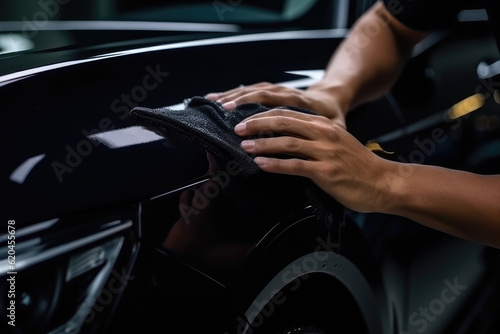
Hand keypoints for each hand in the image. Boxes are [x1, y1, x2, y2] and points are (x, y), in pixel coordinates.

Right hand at [206, 82, 347, 127]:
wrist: (332, 98)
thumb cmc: (333, 116)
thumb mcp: (338, 126)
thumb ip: (333, 134)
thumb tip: (326, 146)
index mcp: (304, 103)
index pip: (280, 106)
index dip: (260, 116)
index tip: (243, 126)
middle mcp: (290, 92)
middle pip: (262, 93)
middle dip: (241, 102)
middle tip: (223, 113)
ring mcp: (280, 89)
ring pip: (254, 88)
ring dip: (234, 94)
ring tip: (214, 102)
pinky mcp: (273, 90)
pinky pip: (252, 88)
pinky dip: (234, 91)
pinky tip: (218, 97)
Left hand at [234, 109, 395, 212]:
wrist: (383, 183)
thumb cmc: (357, 165)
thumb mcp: (337, 142)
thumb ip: (314, 137)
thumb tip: (285, 139)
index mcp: (324, 125)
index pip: (288, 114)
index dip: (264, 115)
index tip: (245, 119)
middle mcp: (324, 134)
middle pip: (284, 123)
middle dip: (257, 124)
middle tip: (237, 129)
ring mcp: (325, 153)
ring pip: (287, 143)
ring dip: (262, 144)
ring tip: (244, 146)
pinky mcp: (326, 172)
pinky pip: (295, 166)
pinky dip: (275, 164)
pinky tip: (261, 164)